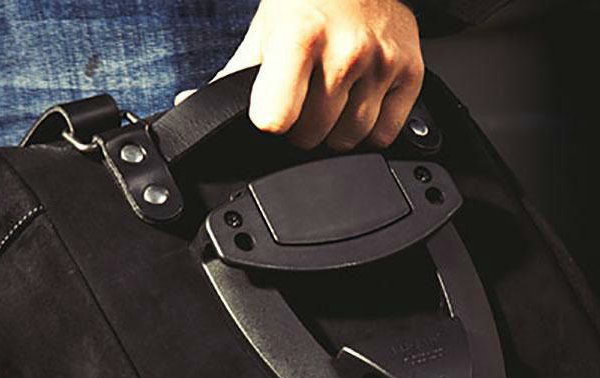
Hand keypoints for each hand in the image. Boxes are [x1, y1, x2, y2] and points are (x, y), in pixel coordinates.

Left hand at [175, 0, 424, 151]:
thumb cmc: (307, 0)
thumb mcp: (264, 31)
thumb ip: (233, 75)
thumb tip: (190, 103)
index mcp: (299, 38)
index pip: (274, 119)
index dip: (270, 122)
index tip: (272, 112)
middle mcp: (345, 52)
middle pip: (312, 137)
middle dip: (304, 128)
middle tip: (306, 99)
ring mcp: (381, 64)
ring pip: (348, 141)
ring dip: (336, 132)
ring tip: (333, 99)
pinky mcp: (410, 72)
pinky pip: (384, 134)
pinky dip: (370, 130)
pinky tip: (360, 103)